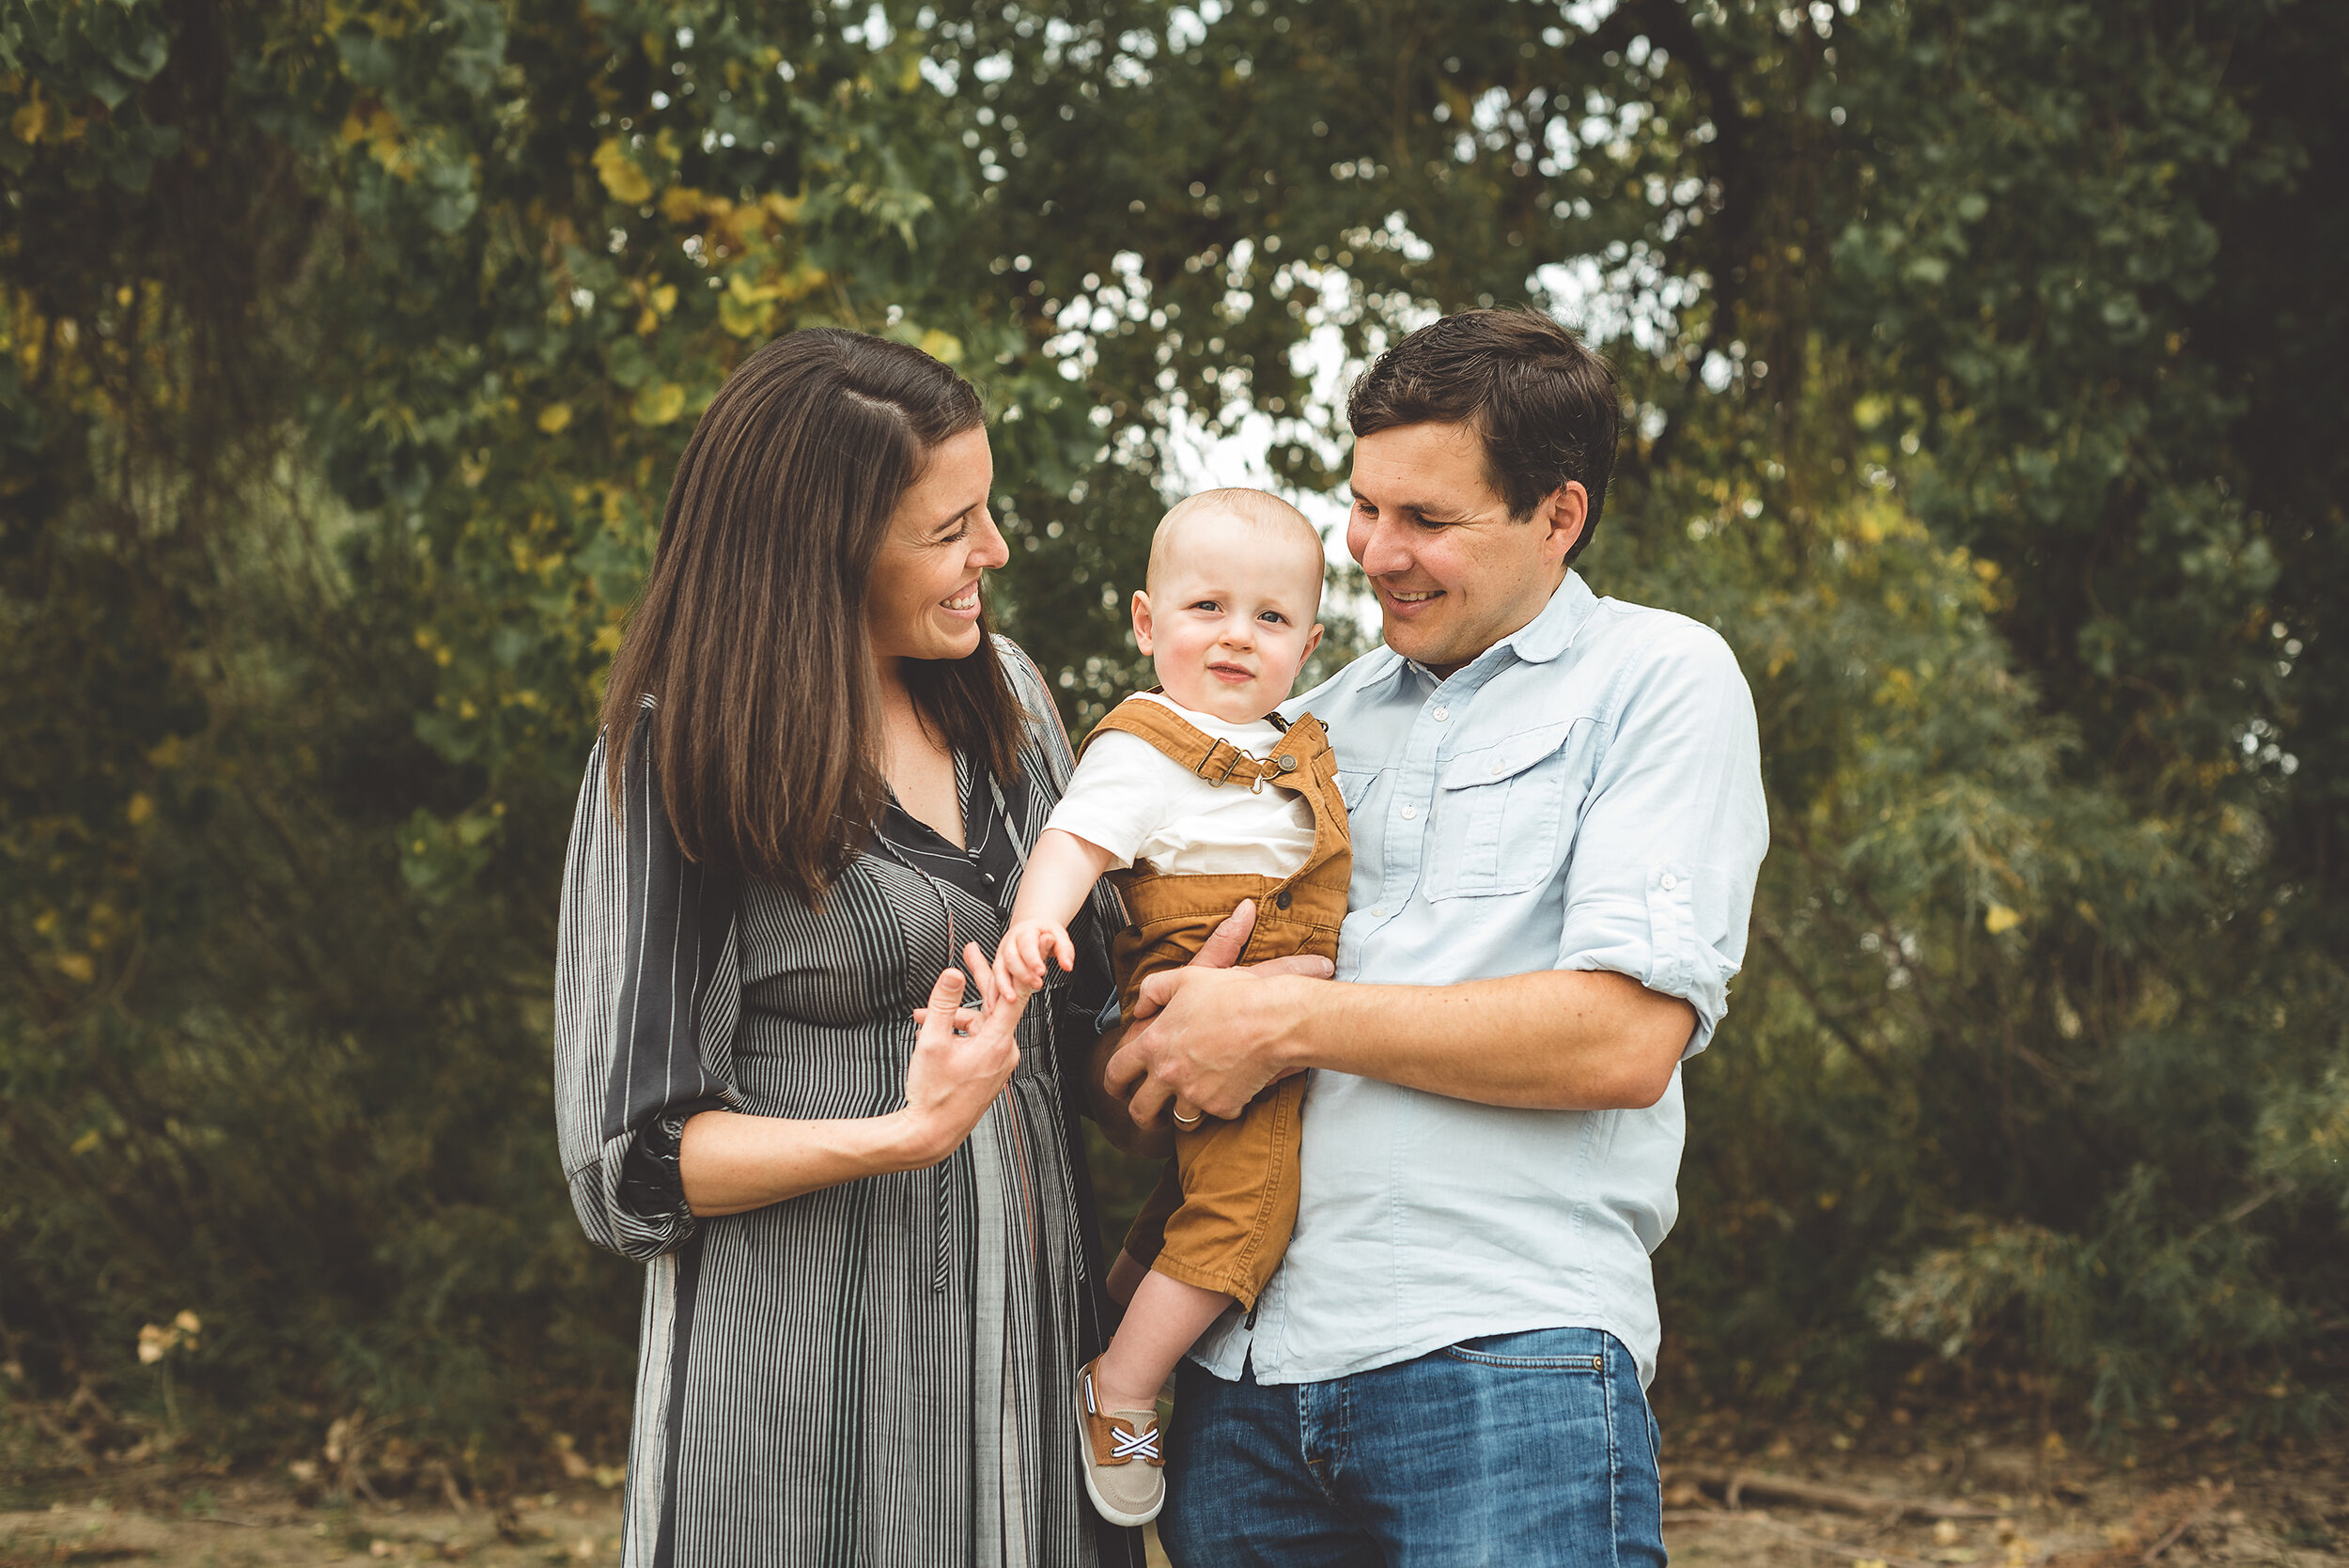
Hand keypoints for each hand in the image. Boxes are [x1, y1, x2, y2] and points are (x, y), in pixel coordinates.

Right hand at [898, 943, 1028, 1165]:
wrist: (932, 1134)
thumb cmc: (932, 1091)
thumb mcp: (932, 1041)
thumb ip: (943, 1003)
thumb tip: (953, 972)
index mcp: (996, 1043)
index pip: (1013, 996)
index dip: (1010, 969)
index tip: (1012, 949)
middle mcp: (1005, 1053)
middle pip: (994, 1007)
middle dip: (975, 984)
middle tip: (968, 954)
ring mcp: (999, 1065)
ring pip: (979, 1027)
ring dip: (952, 1019)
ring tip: (919, 1020)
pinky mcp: (990, 1073)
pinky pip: (978, 1043)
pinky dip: (958, 1036)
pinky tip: (931, 1038)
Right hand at [994, 917, 1075, 995]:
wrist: (1031, 929)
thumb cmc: (1044, 934)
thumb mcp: (1060, 937)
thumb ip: (1065, 951)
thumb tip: (1067, 966)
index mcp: (1025, 932)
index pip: (1027, 945)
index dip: (1033, 959)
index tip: (1041, 971)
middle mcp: (1010, 942)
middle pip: (1011, 958)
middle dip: (1022, 974)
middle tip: (1037, 985)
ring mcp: (1001, 954)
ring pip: (998, 969)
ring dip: (1004, 985)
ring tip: (1012, 999)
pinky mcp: (998, 966)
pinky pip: (992, 979)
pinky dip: (992, 992)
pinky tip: (995, 1004)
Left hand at [1100, 899, 1333, 1142]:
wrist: (1273, 1018)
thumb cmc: (1231, 994)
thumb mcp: (1185, 978)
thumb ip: (1152, 990)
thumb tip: (1139, 1008)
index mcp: (1153, 1044)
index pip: (1115, 1073)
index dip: (1112, 1085)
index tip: (1118, 1090)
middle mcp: (1168, 1074)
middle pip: (1140, 1110)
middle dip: (1143, 1115)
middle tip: (1151, 1114)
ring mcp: (1194, 1094)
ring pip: (1179, 1119)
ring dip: (1185, 1112)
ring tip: (1195, 1101)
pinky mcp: (1222, 1107)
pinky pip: (1217, 1114)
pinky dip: (1223, 1106)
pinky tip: (1232, 1088)